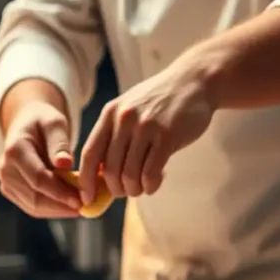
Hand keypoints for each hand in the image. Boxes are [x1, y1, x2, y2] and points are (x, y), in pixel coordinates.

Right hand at [0, 79, 83, 217]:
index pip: (38, 178)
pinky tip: (69, 207)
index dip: (60, 192)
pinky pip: (32, 207)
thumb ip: (60, 144)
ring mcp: (5, 182)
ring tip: (81, 208)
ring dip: (58, 210)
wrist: (26, 125)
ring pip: (33, 207)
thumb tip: (66, 164)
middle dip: (62, 205)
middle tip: (86, 207)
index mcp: (14, 150)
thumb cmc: (43, 122)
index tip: (81, 200)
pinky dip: (51, 210)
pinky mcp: (10, 191)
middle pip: (35, 197)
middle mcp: (5, 169)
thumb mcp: (54, 123)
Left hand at [79, 57, 218, 200]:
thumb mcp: (128, 110)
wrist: (193, 81)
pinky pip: (151, 173)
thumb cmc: (159, 102)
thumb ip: (114, 137)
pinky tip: (154, 184)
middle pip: (109, 170)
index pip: (89, 154)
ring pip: (130, 174)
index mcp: (109, 114)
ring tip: (141, 188)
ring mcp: (145, 127)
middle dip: (116, 189)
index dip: (85, 181)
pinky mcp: (167, 136)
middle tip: (125, 191)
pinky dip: (150, 185)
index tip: (87, 198)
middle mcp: (124, 120)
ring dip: (134, 190)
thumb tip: (100, 176)